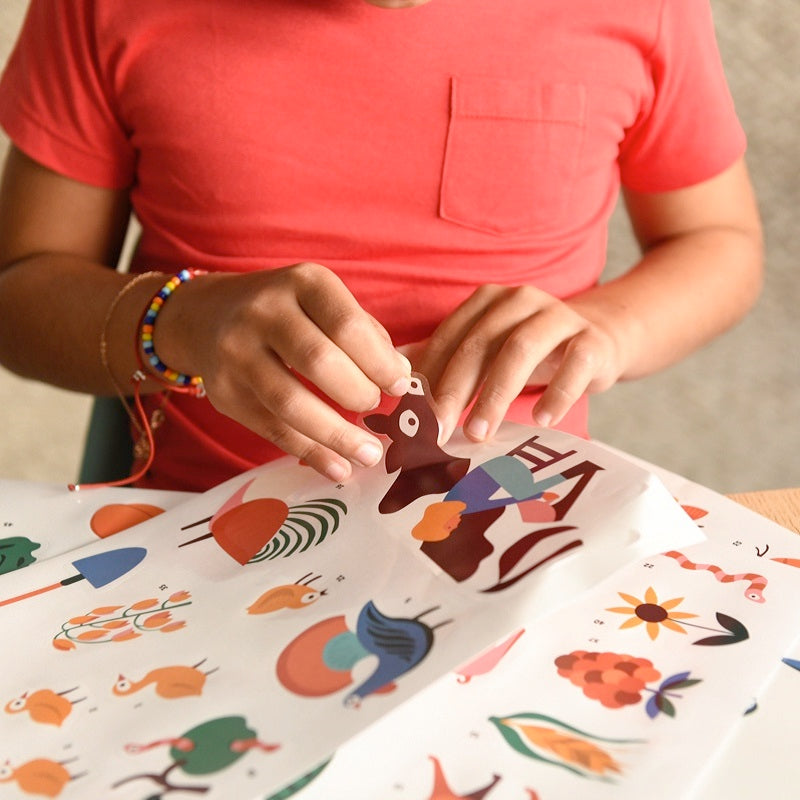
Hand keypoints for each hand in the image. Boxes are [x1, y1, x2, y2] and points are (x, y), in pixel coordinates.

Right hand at [158, 263, 411, 481]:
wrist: (210, 315)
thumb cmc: (290, 312)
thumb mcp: (325, 302)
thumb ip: (363, 334)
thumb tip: (400, 377)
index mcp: (302, 283)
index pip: (346, 325)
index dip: (379, 362)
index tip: (400, 385)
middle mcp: (264, 312)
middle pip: (318, 362)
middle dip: (358, 394)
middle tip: (376, 409)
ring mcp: (237, 353)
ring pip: (290, 403)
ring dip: (337, 436)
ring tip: (370, 454)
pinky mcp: (224, 393)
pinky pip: (272, 430)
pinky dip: (310, 453)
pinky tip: (338, 467)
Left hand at [408, 284, 623, 443]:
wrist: (598, 339)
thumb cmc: (529, 352)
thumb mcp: (485, 351)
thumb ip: (441, 360)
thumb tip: (387, 379)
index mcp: (486, 302)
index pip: (450, 339)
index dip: (428, 377)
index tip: (412, 418)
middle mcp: (519, 301)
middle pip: (479, 344)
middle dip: (454, 390)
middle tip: (437, 432)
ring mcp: (558, 316)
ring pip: (521, 350)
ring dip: (496, 394)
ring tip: (479, 433)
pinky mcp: (592, 339)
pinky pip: (575, 363)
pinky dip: (557, 393)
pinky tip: (541, 420)